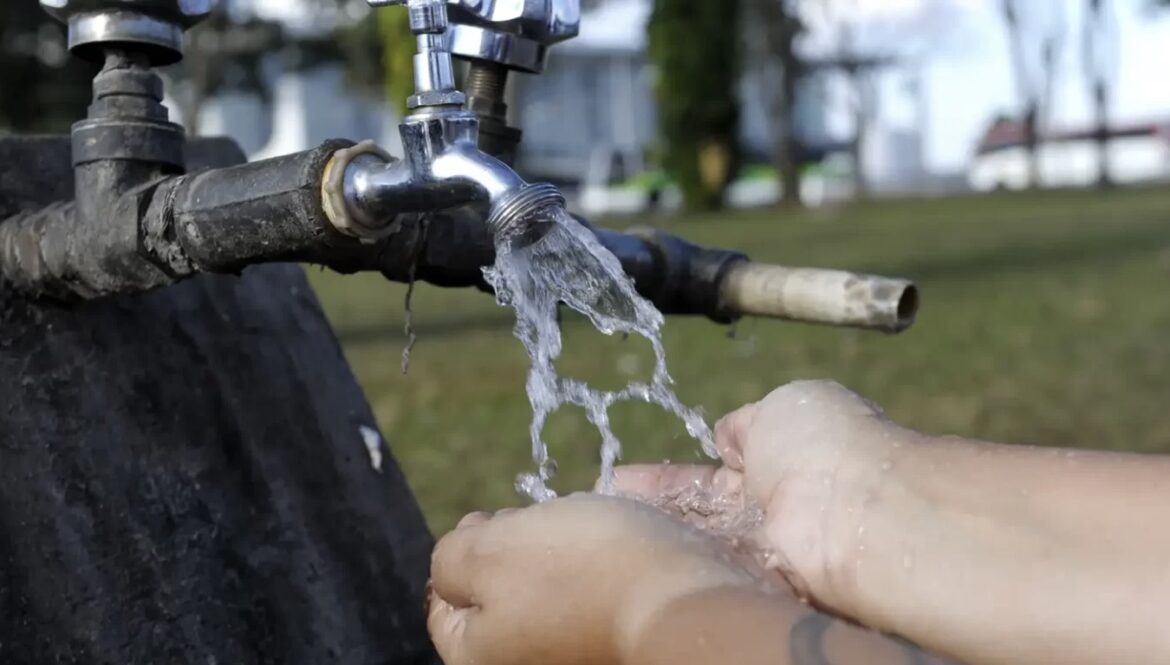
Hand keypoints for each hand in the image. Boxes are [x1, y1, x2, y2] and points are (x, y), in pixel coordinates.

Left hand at [426, 493, 770, 664]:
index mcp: (477, 658)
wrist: (685, 601)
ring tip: (584, 533)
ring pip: (546, 595)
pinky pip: (591, 602)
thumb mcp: (489, 549)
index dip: (464, 549)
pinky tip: (615, 553)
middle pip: (497, 598)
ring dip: (558, 558)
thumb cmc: (580, 571)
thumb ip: (450, 557)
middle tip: (542, 523)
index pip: (442, 604)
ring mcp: (572, 658)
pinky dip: (596, 574)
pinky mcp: (614, 646)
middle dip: (514, 550)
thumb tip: (454, 562)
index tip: (495, 519)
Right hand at [611, 380, 922, 615]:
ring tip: (597, 528)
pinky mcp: (754, 584)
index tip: (621, 478)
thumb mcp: (783, 406)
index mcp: (777, 462)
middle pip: (694, 515)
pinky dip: (666, 560)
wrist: (860, 511)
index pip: (708, 475)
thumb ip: (747, 423)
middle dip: (647, 511)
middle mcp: (767, 512)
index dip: (665, 479)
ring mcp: (759, 551)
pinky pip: (701, 570)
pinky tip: (622, 554)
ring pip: (693, 542)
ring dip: (649, 534)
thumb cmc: (828, 445)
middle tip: (599, 508)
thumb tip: (726, 434)